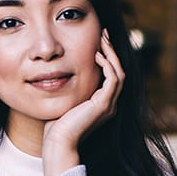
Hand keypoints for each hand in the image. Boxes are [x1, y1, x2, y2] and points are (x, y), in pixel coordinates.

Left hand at [42, 28, 124, 175]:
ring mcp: (109, 105)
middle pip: (119, 71)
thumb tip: (62, 72)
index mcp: (102, 103)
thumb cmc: (56, 124)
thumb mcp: (66, 99)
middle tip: (104, 34)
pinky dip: (107, 65)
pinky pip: (113, 79)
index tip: (99, 41)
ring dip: (112, 54)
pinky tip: (97, 55)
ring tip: (103, 40)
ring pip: (119, 73)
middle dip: (112, 51)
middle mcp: (109, 104)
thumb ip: (70, 87)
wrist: (58, 141)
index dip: (108, 57)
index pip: (112, 75)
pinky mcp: (103, 105)